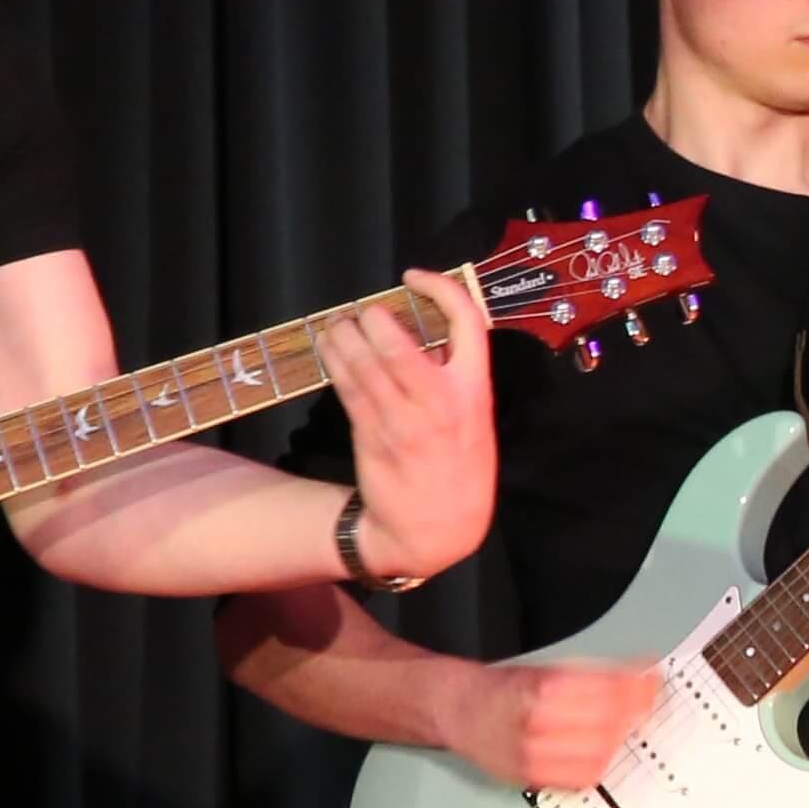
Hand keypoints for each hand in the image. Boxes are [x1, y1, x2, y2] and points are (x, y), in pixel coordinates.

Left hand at [319, 268, 499, 581]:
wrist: (435, 530)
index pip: (465, 321)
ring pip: (364, 362)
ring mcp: (402, 419)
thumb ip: (459, 379)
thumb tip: (430, 333)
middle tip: (365, 312)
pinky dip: (335, 360)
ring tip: (338, 325)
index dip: (439, 288)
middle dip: (374, 317)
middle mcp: (439, 401)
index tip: (414, 278)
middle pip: (398, 341)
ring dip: (344, 335)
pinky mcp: (371, 434)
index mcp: (474, 392)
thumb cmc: (460, 471)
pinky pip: (347, 386)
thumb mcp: (478, 422)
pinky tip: (330, 348)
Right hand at [451, 655, 666, 793]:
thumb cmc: (500, 690)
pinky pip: (580, 778)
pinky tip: (608, 750)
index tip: (649, 680)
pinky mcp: (530, 777)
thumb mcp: (542, 670)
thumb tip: (635, 680)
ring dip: (620, 738)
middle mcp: (533, 724)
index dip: (632, 687)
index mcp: (536, 690)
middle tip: (644, 701)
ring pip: (596, 754)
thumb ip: (586, 678)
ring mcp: (531, 755)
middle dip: (631, 712)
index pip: (600, 690)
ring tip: (628, 724)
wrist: (457, 712)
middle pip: (603, 723)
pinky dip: (600, 763)